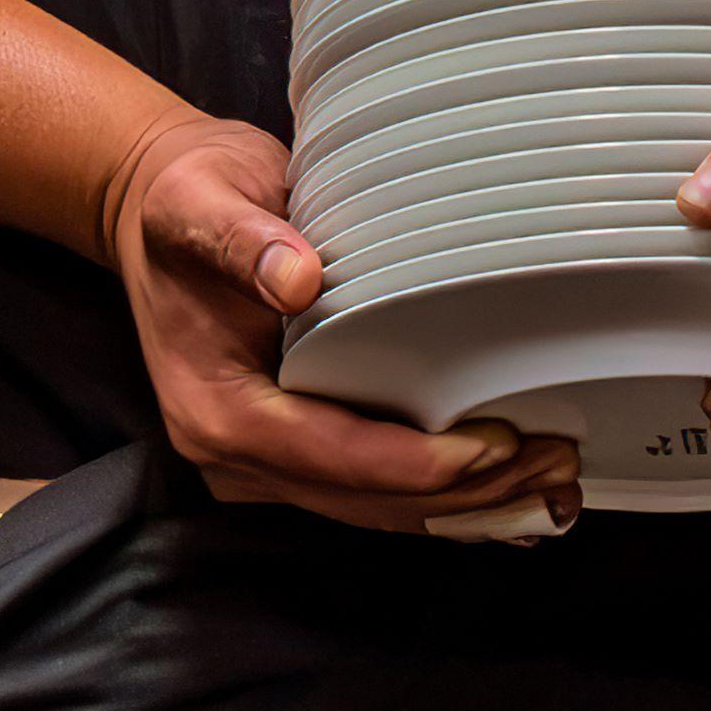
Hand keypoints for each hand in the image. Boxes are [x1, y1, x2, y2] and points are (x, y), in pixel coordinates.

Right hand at [103, 111, 580, 539]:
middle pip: (368, 500)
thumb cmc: (185, 202)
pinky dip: (442, 501)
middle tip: (556, 469)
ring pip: (378, 509)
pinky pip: (373, 493)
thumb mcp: (201, 203)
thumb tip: (296, 278)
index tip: (496, 446)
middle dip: (466, 496)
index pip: (335, 458)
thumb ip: (243, 241)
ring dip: (467, 509)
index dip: (420, 464)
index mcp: (218, 410)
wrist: (155, 207)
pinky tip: (508, 502)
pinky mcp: (295, 448)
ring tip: (553, 489)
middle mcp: (237, 453)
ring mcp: (265, 459)